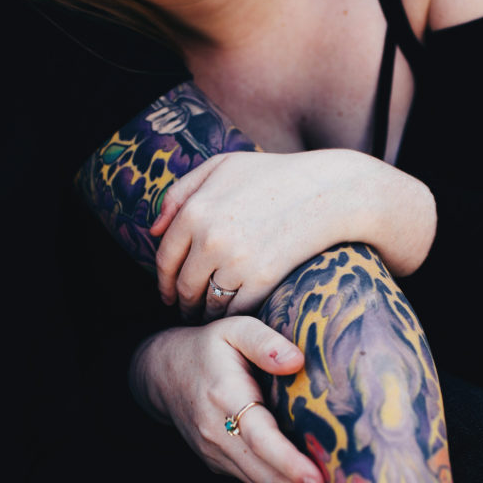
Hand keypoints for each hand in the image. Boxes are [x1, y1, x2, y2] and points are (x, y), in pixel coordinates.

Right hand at [132, 316, 336, 482]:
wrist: (162, 374)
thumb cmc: (208, 347)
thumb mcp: (234, 328)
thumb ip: (265, 341)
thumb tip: (297, 361)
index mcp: (225, 396)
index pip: (259, 437)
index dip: (289, 462)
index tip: (319, 481)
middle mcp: (217, 432)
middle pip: (264, 474)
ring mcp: (216, 452)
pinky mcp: (219, 463)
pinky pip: (254, 482)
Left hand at [149, 149, 435, 321]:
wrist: (330, 192)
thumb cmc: (274, 175)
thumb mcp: (221, 167)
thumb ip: (180, 193)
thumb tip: (152, 231)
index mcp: (195, 210)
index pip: (165, 259)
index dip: (163, 281)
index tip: (168, 293)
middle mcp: (210, 238)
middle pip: (184, 287)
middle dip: (182, 303)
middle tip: (186, 311)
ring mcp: (237, 261)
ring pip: (208, 303)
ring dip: (205, 314)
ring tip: (208, 316)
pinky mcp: (263, 279)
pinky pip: (236, 309)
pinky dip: (231, 315)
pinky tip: (234, 313)